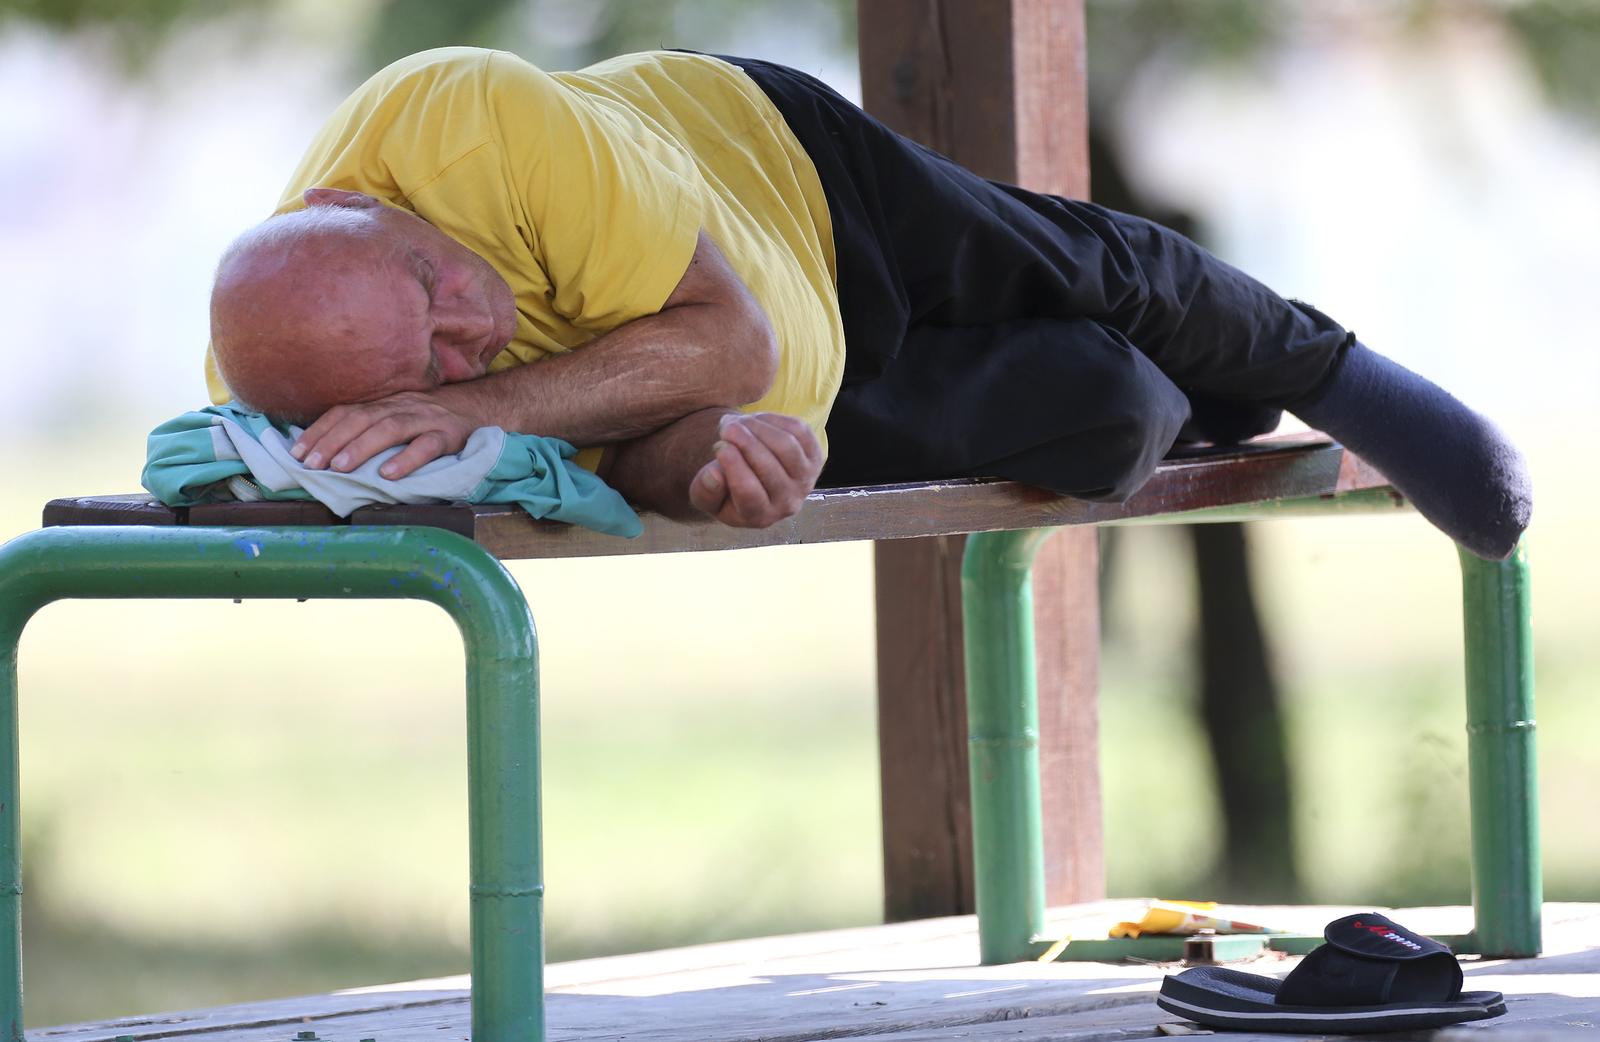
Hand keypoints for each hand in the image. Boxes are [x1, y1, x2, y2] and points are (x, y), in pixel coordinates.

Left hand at [290, 390, 479, 479]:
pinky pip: (427, 446)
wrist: (480, 408)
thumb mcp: (397, 417)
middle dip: (333, 441)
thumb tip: (324, 452)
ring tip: (340, 468)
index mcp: (384, 403)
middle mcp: (401, 406)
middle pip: (362, 418)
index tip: (297, 453)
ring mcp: (426, 419)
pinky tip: (389, 475)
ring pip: (390, 428)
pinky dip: (407, 459)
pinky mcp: (449, 435)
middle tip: (311, 464)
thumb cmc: (429, 420)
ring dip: (361, 447)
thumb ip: (369, 428)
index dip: (320, 430)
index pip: (346, 412)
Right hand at [688, 413, 821, 527]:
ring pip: (786, 447)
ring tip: (738, 421)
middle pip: (769, 467)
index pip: (749, 494)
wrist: (756, 481)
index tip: (720, 446)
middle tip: (726, 426)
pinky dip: (775, 420)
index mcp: (759, 517)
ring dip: (760, 427)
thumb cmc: (726, 489)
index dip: (734, 467)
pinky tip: (756, 420)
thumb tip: (716, 473)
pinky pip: (799, 432)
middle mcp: (787, 503)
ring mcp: (806, 480)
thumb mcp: (706, 495)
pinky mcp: (816, 457)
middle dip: (745, 441)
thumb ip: (706, 490)